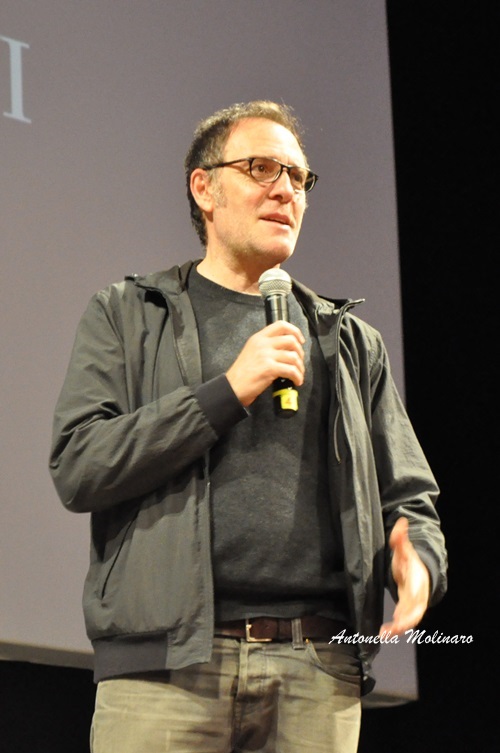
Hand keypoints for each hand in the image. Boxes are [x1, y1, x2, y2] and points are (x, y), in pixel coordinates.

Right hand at [226, 321, 304, 406]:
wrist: (232, 387)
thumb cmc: (242, 373)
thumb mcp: (251, 351)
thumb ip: (266, 346)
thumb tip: (285, 349)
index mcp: (258, 338)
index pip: (281, 325)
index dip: (295, 331)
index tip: (300, 340)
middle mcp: (263, 344)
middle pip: (291, 340)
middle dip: (300, 352)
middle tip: (299, 361)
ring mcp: (266, 355)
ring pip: (293, 356)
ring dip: (300, 367)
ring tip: (298, 374)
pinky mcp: (269, 368)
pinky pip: (291, 370)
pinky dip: (297, 377)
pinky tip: (296, 381)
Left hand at [379, 517, 430, 637]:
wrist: (419, 571)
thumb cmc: (409, 561)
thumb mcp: (403, 549)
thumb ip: (400, 539)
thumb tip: (400, 522)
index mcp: (417, 579)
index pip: (416, 590)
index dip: (412, 600)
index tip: (404, 607)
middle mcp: (419, 594)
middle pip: (416, 609)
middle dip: (406, 619)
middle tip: (394, 627)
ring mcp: (415, 604)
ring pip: (411, 619)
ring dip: (400, 628)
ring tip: (385, 634)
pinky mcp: (408, 611)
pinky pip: (404, 622)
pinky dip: (396, 629)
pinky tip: (384, 634)